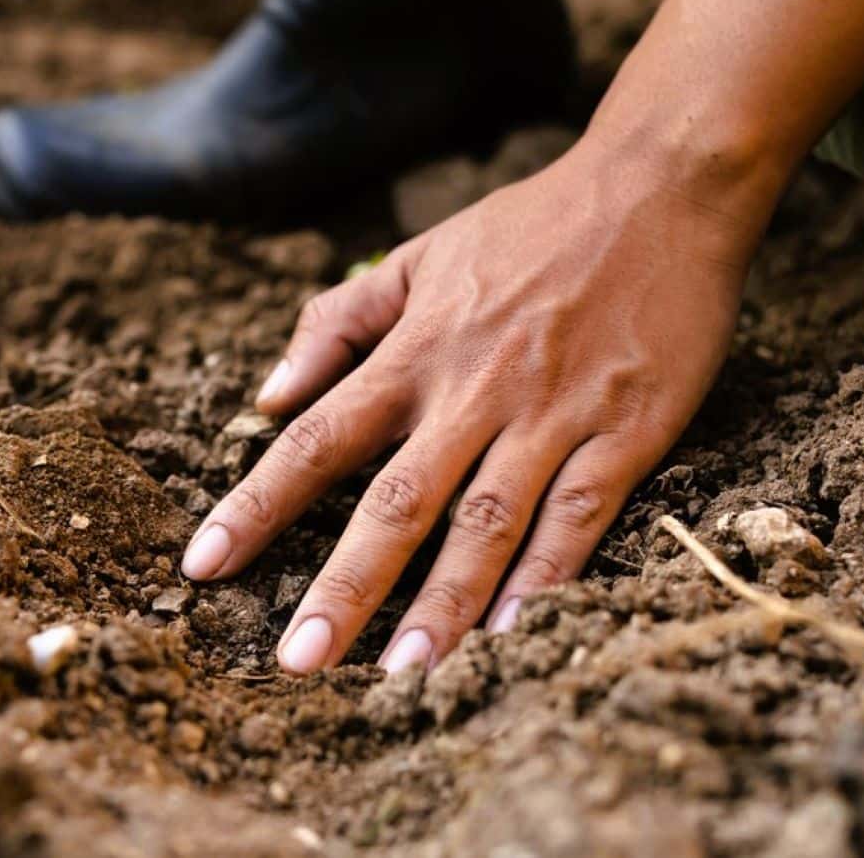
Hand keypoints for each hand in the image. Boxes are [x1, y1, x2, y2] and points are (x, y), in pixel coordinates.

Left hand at [182, 134, 766, 672]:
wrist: (661, 188)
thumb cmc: (532, 225)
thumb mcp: (421, 255)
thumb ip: (340, 323)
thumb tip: (268, 394)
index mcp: (415, 350)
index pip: (317, 438)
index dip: (257, 505)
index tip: (203, 566)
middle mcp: (473, 389)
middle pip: (395, 500)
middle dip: (343, 585)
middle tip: (297, 662)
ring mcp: (552, 413)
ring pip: (485, 521)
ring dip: (443, 603)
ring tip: (401, 674)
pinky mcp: (627, 429)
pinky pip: (580, 515)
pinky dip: (545, 576)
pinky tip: (513, 633)